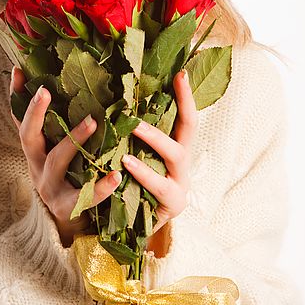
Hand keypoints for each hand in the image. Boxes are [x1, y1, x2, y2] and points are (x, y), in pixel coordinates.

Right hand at [10, 67, 120, 246]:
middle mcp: (37, 166)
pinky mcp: (68, 206)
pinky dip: (101, 186)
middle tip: (45, 92)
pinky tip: (116, 174)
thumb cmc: (70, 175)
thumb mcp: (60, 149)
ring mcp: (50, 187)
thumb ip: (62, 124)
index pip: (20, 119)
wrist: (70, 221)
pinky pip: (83, 195)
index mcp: (36, 150)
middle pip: (28, 137)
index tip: (19, 71)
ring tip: (93, 121)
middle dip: (35, 113)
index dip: (17, 97)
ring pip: (56, 161)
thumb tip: (73, 88)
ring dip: (73, 139)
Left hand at [123, 69, 197, 237]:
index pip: (185, 118)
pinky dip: (143, 173)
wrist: (131, 231)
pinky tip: (126, 164)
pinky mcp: (172, 204)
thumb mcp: (134, 159)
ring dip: (155, 138)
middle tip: (166, 83)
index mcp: (174, 150)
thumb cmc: (131, 188)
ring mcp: (181, 184)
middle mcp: (182, 164)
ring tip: (134, 127)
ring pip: (175, 155)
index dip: (186, 97)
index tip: (181, 72)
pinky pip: (160, 186)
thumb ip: (132, 139)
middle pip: (189, 130)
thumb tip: (115, 103)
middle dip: (182, 105)